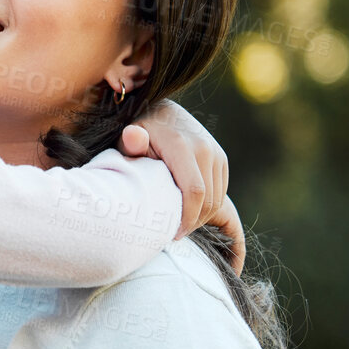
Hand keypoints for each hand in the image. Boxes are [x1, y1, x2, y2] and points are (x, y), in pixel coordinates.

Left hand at [121, 102, 244, 273]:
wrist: (158, 112)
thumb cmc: (136, 132)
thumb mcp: (128, 137)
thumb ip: (130, 143)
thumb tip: (133, 136)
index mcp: (182, 145)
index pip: (195, 192)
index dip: (187, 219)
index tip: (173, 236)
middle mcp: (204, 148)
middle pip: (209, 201)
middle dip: (194, 223)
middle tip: (173, 235)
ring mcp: (216, 153)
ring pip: (218, 199)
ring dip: (201, 217)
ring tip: (179, 225)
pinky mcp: (221, 159)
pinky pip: (220, 192)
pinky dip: (207, 207)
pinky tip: (188, 212)